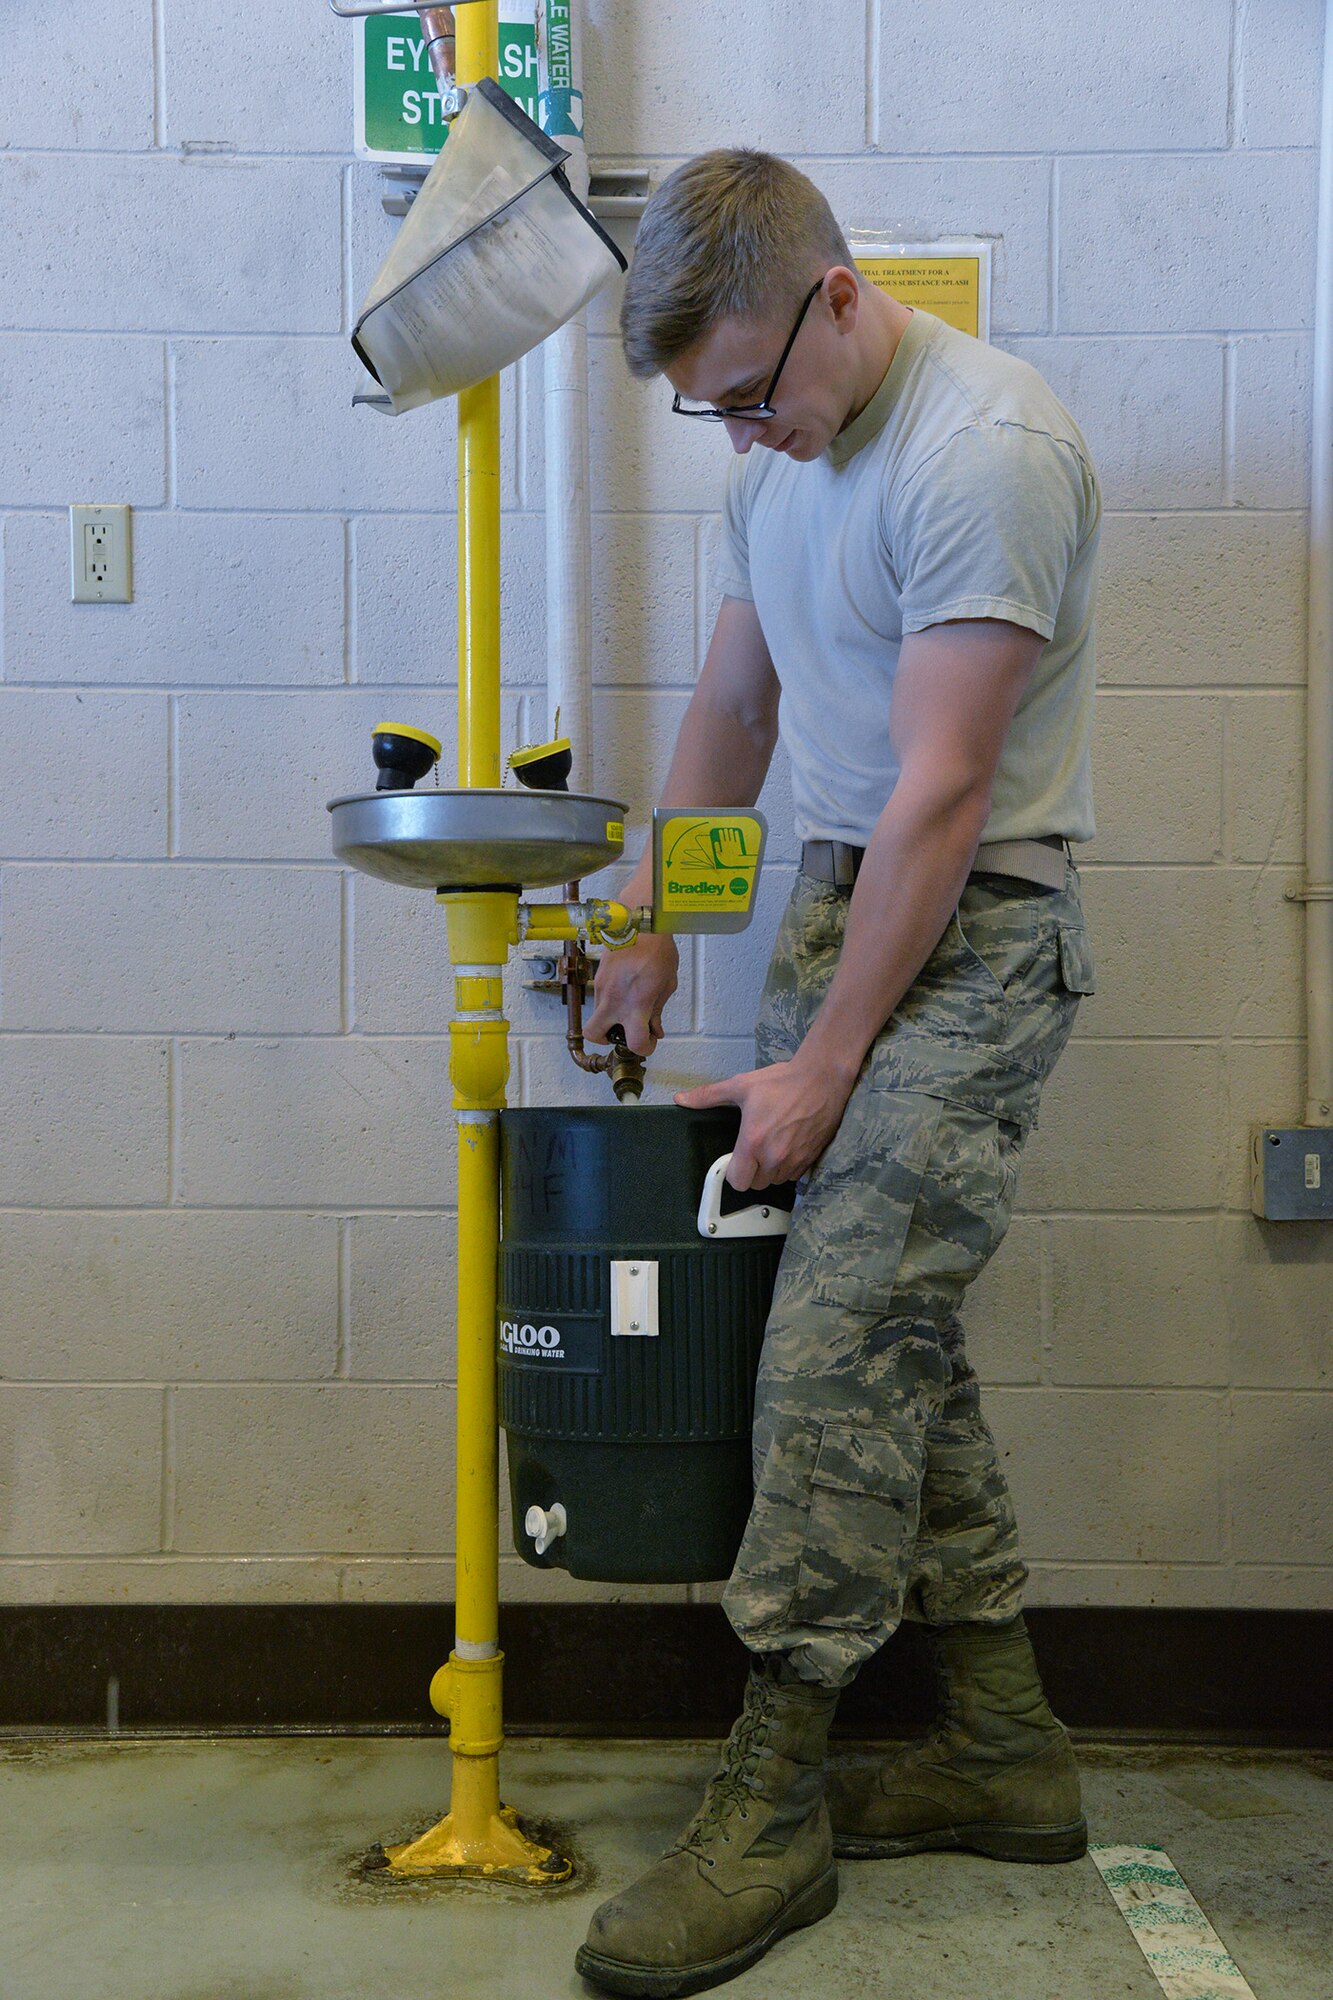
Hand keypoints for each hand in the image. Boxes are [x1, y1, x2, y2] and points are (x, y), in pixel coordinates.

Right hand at [585, 932, 679, 1055]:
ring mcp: (602, 988)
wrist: (638, 922)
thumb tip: (654, 1028)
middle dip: (606, 1039)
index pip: (634, 1042)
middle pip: (594, 1035)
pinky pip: (600, 996)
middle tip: (623, 1032)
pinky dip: (610, 999)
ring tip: (628, 1005)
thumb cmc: (656, 948)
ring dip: (610, 1017)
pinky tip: (625, 988)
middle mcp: (614, 999)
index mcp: (636, 1004)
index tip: (648, 1042)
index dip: (643, 1048)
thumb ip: (658, 1009)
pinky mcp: (598, 977)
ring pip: (597, 1014)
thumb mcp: (666, 983)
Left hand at [676, 1049, 856, 1187]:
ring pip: (775, 1182)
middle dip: (751, 1171)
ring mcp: (795, 1160)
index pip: (737, 1182)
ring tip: (770, 1147)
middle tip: (753, 1149)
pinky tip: (787, 1146)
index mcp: (753, 1141)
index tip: (735, 1158)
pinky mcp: (811, 1158)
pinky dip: (787, 1167)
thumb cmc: (783, 1081)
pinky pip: (793, 1175)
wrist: (822, 1078)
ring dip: (769, 1171)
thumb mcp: (741, 1085)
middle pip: (755, 1184)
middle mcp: (774, 1156)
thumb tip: (681, 1100)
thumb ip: (708, 1096)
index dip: (733, 1172)